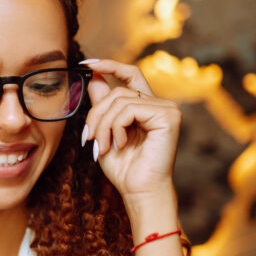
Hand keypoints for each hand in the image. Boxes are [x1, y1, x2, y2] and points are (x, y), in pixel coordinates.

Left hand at [80, 59, 180, 203]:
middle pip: (117, 91)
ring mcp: (167, 109)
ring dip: (103, 125)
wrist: (138, 190)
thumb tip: (92, 76)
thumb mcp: (105, 130)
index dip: (109, 65)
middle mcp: (160, 104)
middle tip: (89, 138)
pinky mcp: (169, 116)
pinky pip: (130, 109)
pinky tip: (120, 145)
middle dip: (96, 114)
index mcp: (146, 106)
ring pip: (120, 100)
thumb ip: (101, 104)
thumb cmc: (123, 167)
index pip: (130, 74)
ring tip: (104, 147)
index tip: (86, 64)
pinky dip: (116, 128)